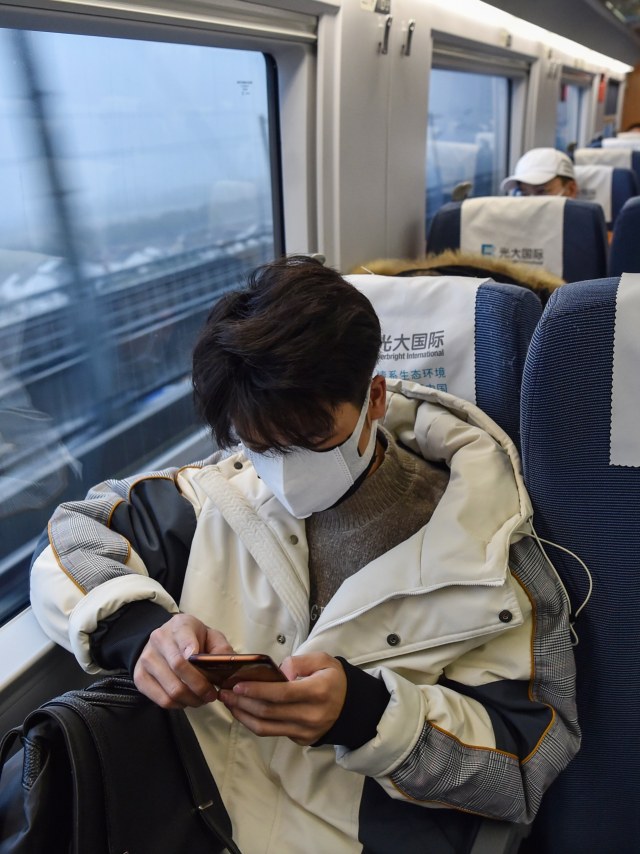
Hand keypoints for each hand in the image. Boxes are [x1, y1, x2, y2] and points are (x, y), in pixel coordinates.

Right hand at [133, 613, 233, 708]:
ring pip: (171, 688)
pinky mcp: (140, 677)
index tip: (201, 663)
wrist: (165, 639)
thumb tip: (226, 666)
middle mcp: (159, 639)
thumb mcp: (210, 636)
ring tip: (201, 699)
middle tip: (212, 695)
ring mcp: (146, 658)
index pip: (184, 638)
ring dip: (191, 699)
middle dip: (200, 686)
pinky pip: (161, 700)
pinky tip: (187, 700)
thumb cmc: (193, 639)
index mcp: (179, 625)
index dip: (191, 651)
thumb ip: (221, 649)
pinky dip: (178, 705)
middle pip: (179, 668)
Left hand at [219, 653, 346, 745]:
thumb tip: (279, 673)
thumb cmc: (333, 679)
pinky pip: (272, 733)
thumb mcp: (323, 660)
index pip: (281, 694)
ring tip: (229, 703)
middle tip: (224, 692)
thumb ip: (299, 662)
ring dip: (243, 716)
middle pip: (269, 712)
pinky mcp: (300, 740)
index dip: (257, 690)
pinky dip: (254, 723)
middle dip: (243, 703)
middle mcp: (310, 716)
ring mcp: (305, 732)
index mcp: (317, 692)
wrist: (351, 706)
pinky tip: (244, 712)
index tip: (237, 685)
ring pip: (266, 727)